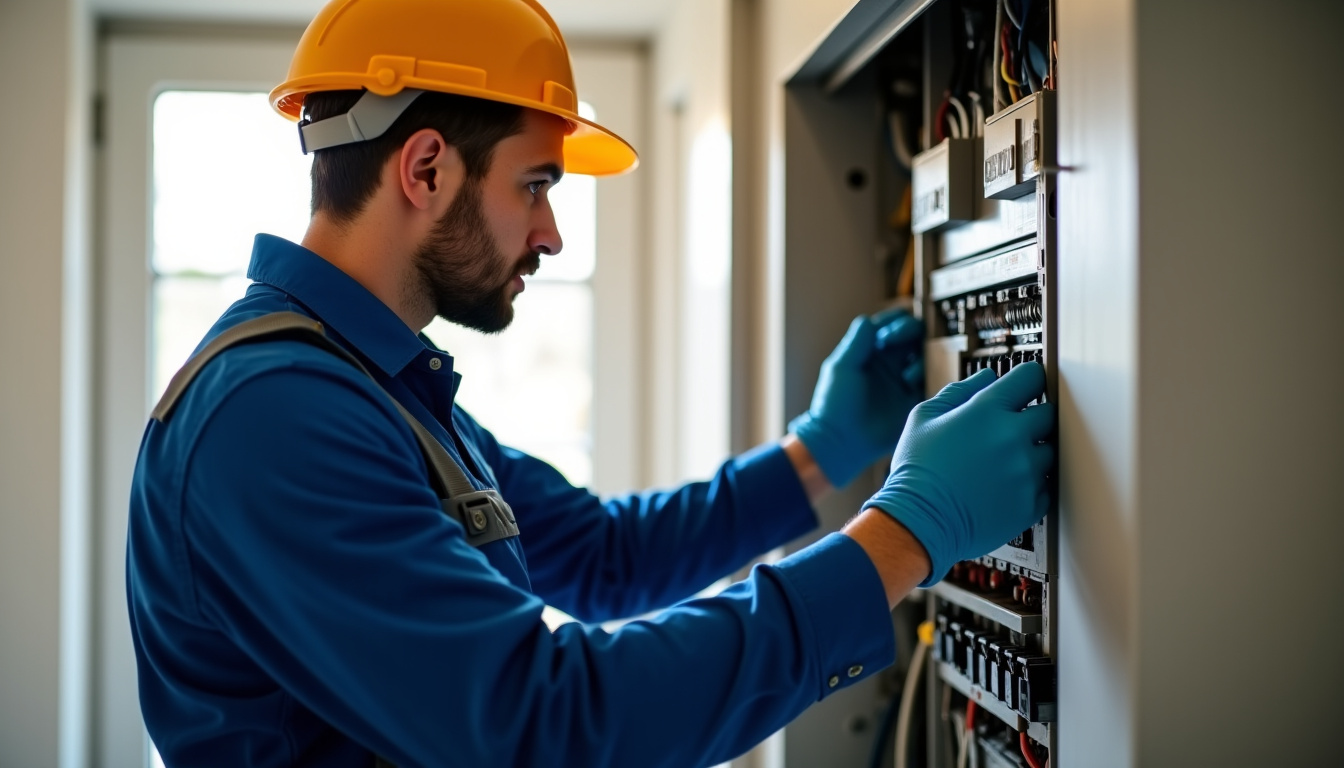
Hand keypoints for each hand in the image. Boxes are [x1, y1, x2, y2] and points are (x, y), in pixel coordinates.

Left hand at [788, 311, 924, 488]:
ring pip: (926, 356)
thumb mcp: (841, 367)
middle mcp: (891, 363)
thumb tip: (868, 319)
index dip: (896, 322)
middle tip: (903, 342)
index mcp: (872, 352)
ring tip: (905, 374)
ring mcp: (904, 381)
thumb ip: (857, 342)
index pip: (892, 326)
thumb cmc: (834, 403)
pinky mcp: (915, 400)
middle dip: (913, 333)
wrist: (840, 441)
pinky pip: (932, 381)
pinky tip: (912, 383)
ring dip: (920, 357)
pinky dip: (928, 376)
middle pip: (915, 336)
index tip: (890, 332)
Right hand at [863, 363, 1054, 585]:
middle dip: (1032, 418)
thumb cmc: (917, 469)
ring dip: (1031, 454)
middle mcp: (1014, 438)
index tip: (1023, 387)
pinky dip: (1029, 486)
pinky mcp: (1031, 504)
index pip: (1031, 377)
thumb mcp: (924, 418)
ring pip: (1049, 453)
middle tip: (1008, 430)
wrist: (918, 522)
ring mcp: (1026, 473)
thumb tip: (987, 378)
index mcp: (988, 411)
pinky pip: (1045, 487)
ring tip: (1000, 465)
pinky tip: (1002, 488)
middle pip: (1049, 415)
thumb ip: (958, 392)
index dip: (1026, 380)